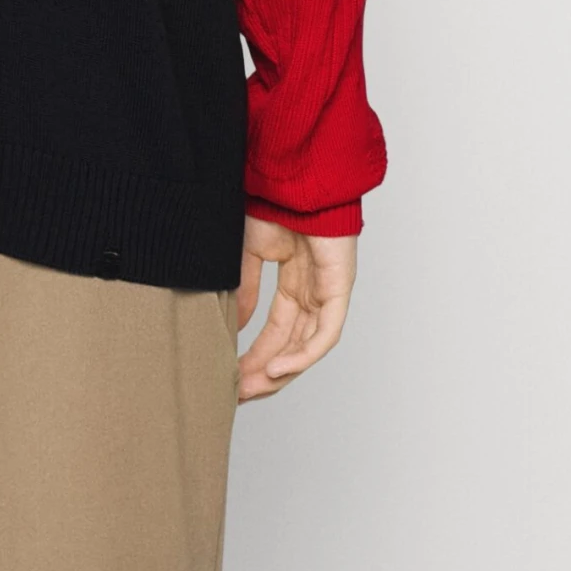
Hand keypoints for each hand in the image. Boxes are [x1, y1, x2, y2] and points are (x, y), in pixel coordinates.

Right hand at [235, 213, 356, 400]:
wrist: (293, 177)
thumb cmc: (274, 203)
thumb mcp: (248, 253)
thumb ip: (244, 290)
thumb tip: (231, 327)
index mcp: (294, 283)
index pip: (276, 331)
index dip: (254, 355)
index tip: (232, 376)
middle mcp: (313, 292)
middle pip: (291, 345)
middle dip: (264, 371)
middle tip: (238, 393)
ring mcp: (327, 292)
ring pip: (307, 346)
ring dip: (280, 371)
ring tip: (251, 387)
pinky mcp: (339, 289)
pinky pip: (324, 333)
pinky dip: (302, 355)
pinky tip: (277, 369)